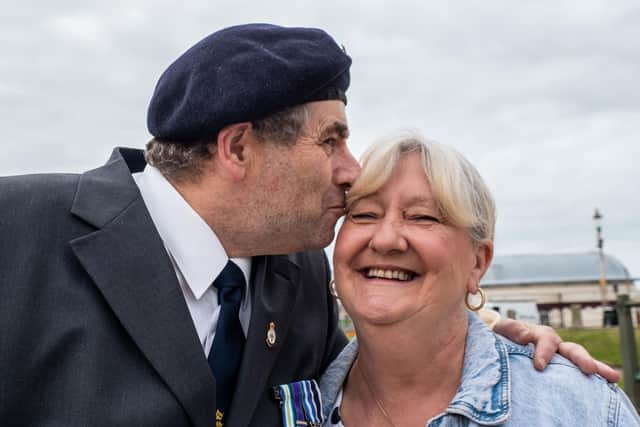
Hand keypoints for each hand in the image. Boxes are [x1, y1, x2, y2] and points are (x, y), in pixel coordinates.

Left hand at [493, 318, 620, 382]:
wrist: (505, 341)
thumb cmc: (505, 336)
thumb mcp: (504, 329)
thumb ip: (513, 329)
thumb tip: (526, 335)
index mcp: (541, 334)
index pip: (546, 341)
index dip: (544, 352)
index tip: (539, 366)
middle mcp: (556, 345)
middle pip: (572, 349)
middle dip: (581, 358)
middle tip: (589, 369)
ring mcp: (562, 357)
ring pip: (581, 360)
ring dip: (597, 367)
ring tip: (613, 377)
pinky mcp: (564, 369)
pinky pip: (578, 374)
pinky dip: (594, 379)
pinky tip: (608, 387)